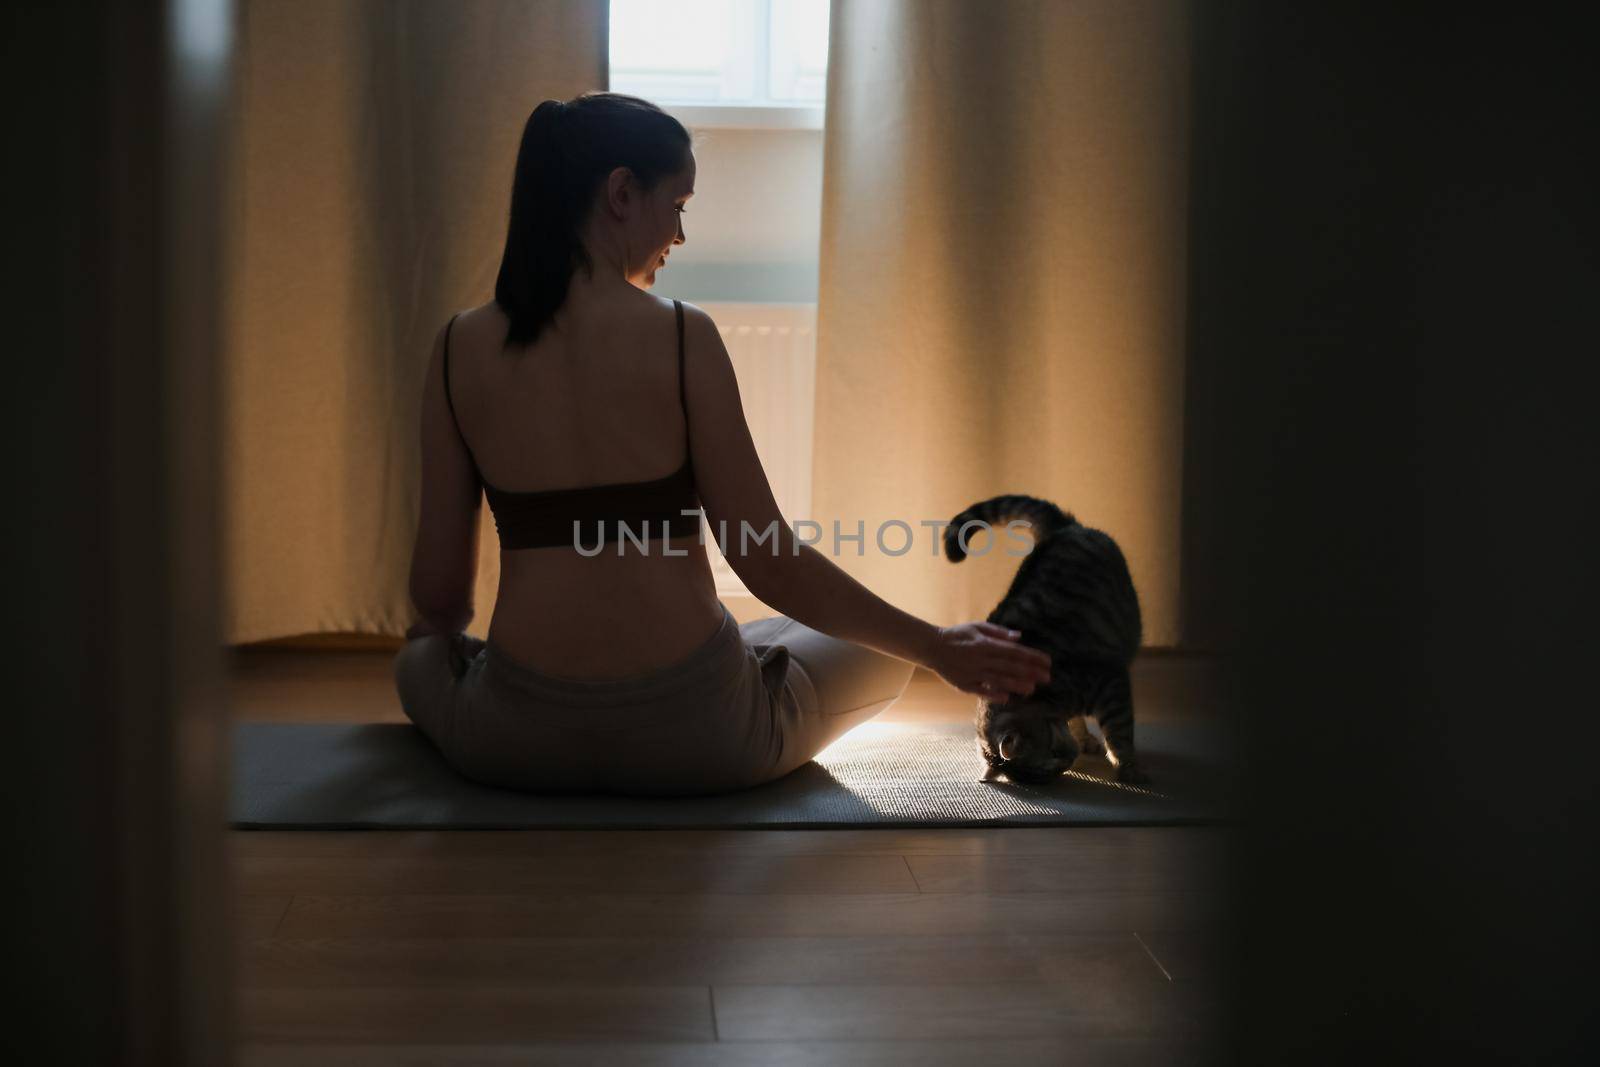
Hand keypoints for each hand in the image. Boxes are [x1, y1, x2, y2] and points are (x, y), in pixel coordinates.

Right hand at [926, 621, 1051, 700]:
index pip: (1014, 651)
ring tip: (1032, 689)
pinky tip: (1007, 698)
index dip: (1032, 657)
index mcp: (985, 644)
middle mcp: (981, 659)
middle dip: (1030, 672)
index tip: (1047, 662)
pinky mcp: (964, 684)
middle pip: (1010, 667)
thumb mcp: (977, 627)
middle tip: (1047, 678)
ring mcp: (972, 673)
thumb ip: (998, 632)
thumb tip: (1019, 637)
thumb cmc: (957, 635)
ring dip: (1016, 685)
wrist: (932, 646)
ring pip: (998, 680)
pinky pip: (981, 691)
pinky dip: (993, 694)